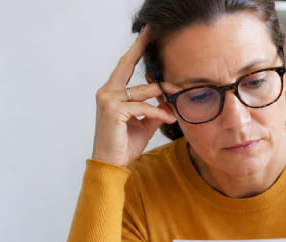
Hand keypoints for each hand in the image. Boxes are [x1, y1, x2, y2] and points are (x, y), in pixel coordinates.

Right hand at [91, 27, 176, 167]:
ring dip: (163, 94)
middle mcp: (106, 92)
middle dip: (140, 48)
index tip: (147, 35)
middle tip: (152, 33)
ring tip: (179, 96)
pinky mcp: (113, 111)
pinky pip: (143, 108)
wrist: (111, 164)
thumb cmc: (124, 145)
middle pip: (128, 65)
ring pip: (142, 91)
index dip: (136, 50)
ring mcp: (108, 100)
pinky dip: (158, 113)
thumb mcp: (143, 124)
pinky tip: (170, 119)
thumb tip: (169, 101)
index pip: (126, 67)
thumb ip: (154, 110)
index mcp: (111, 92)